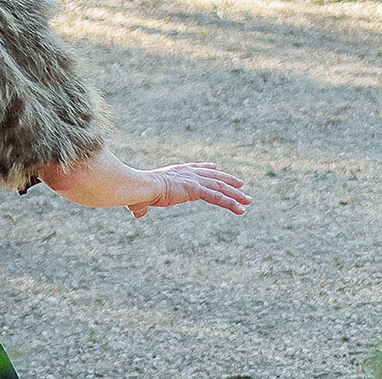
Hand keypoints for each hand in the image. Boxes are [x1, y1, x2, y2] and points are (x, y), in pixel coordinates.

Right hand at [39, 148, 248, 214]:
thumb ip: (141, 206)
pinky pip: (217, 198)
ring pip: (220, 188)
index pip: (194, 169)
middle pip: (212, 178)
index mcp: (174, 174)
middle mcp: (186, 174)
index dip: (206, 169)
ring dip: (235, 195)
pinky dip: (230, 203)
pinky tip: (241, 210)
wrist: (135, 186)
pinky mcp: (195, 190)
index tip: (215, 168)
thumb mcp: (140, 199)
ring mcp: (192, 181)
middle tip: (241, 185)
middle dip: (228, 181)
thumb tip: (137, 213)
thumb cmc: (133, 191)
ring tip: (248, 201)